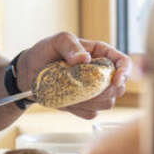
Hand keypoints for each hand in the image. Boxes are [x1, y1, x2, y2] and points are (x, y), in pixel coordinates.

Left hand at [16, 33, 130, 118]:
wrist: (29, 72)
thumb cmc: (46, 51)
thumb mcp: (57, 41)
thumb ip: (71, 45)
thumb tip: (84, 58)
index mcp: (101, 54)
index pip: (124, 62)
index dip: (125, 72)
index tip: (115, 80)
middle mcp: (102, 73)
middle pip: (119, 87)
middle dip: (105, 91)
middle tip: (84, 87)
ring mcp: (95, 91)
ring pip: (107, 103)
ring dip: (91, 101)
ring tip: (70, 91)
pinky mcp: (85, 105)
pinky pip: (91, 113)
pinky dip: (80, 109)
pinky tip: (67, 100)